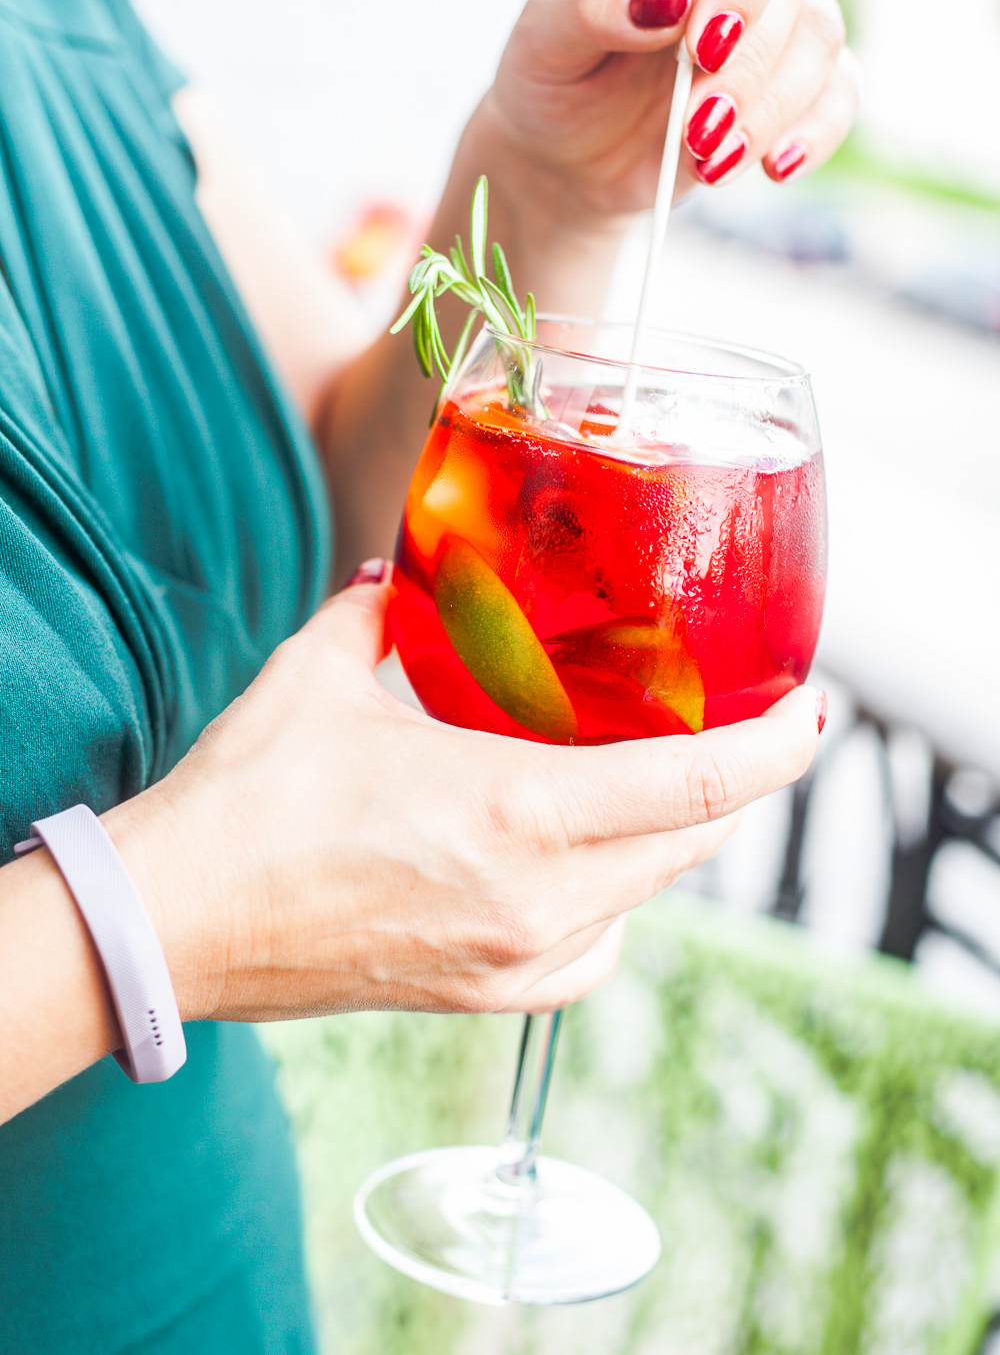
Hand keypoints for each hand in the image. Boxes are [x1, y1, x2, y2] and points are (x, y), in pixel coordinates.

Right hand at [105, 566, 821, 1021]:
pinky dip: (615, 902)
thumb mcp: (319, 675)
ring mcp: (516, 958)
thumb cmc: (246, 801)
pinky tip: (582, 869)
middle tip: (736, 728)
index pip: (702, 786)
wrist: (176, 925)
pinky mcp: (486, 994)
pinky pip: (595, 950)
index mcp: (518, 810)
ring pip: (648, 897)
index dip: (778, 748)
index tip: (812, 712)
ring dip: (669, 840)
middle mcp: (539, 897)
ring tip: (655, 786)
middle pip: (692, 843)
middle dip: (729, 785)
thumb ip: (373, 611)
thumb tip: (389, 573)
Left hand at [484, 0, 856, 216]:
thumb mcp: (542, 39)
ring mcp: (767, 23)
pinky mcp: (786, 85)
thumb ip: (593, 6)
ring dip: (771, 109)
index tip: (702, 45)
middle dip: (747, 67)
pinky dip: (814, 134)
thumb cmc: (552, 80)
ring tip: (709, 159)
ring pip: (819, 41)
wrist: (566, 155)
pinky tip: (774, 167)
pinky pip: (838, 96)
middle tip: (694, 128)